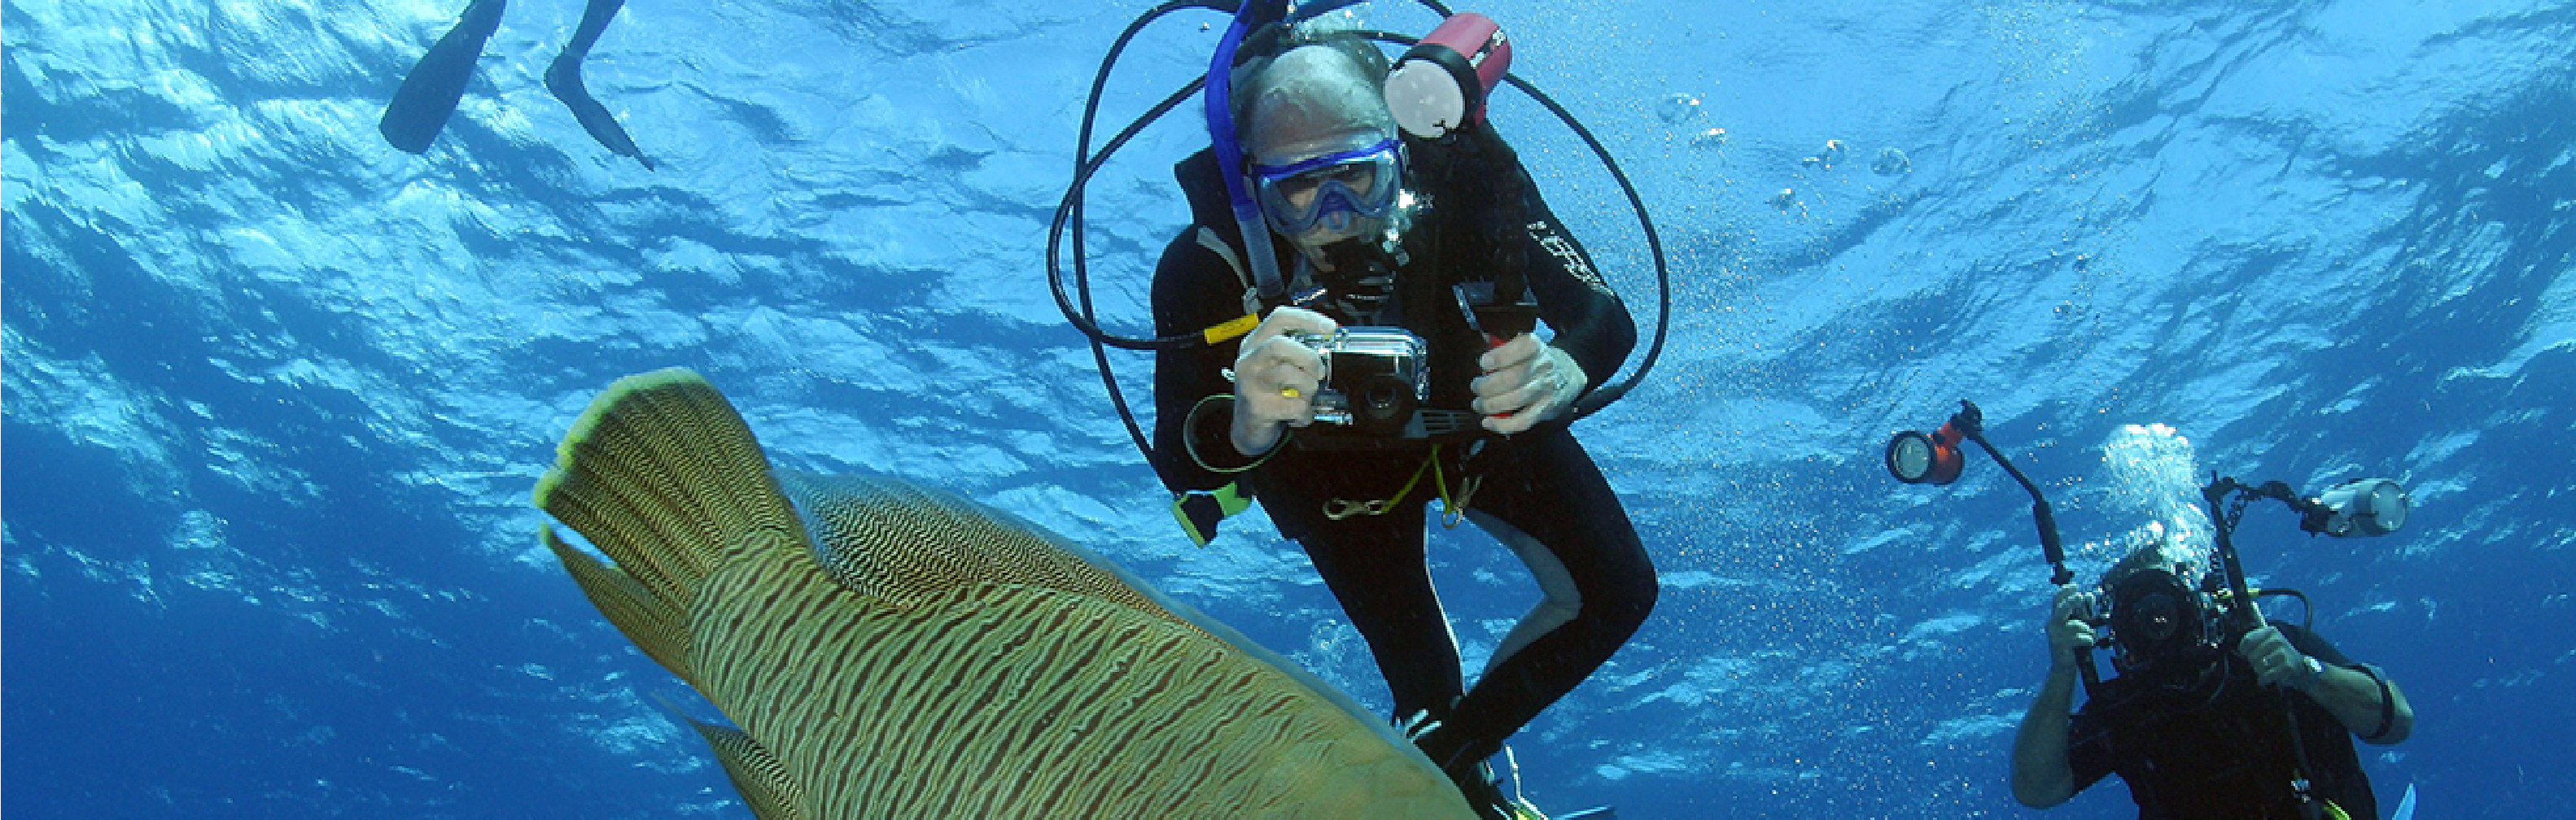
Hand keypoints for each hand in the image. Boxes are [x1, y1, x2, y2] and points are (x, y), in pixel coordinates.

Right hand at [1229, 307, 1336, 452]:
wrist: (1248, 428)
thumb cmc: (1267, 392)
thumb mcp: (1274, 365)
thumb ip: (1295, 350)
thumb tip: (1327, 340)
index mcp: (1254, 343)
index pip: (1279, 318)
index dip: (1307, 319)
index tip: (1329, 327)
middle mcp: (1249, 360)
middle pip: (1280, 344)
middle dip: (1308, 357)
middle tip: (1319, 372)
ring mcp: (1251, 384)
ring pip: (1290, 375)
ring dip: (1309, 388)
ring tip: (1306, 396)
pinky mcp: (1259, 407)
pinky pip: (1296, 405)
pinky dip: (1306, 412)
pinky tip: (1299, 414)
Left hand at [1470, 334, 1584, 433]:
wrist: (1568, 374)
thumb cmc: (1537, 360)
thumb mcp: (1525, 345)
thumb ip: (1503, 347)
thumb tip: (1483, 348)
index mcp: (1536, 347)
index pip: (1522, 348)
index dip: (1500, 357)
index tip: (1484, 362)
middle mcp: (1543, 368)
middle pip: (1513, 378)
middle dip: (1488, 385)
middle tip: (1476, 387)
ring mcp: (1545, 391)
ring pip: (1516, 400)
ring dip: (1491, 405)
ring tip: (1479, 404)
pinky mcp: (1545, 411)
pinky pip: (1522, 421)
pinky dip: (1502, 425)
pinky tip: (1489, 422)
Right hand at [2044, 585, 2097, 668]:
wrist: (2065, 667)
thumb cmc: (2073, 645)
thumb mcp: (2079, 626)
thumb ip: (2083, 612)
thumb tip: (2089, 595)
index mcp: (2056, 618)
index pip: (2057, 600)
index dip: (2064, 592)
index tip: (2074, 586)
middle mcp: (2053, 625)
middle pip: (2060, 608)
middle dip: (2071, 601)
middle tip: (2080, 596)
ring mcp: (2055, 635)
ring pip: (2076, 625)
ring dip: (2088, 630)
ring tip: (2091, 636)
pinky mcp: (2061, 645)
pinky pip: (2080, 638)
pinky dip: (2089, 640)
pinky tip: (2089, 643)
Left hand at [2237, 624, 2324, 689]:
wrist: (2300, 668)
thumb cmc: (2277, 656)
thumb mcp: (2266, 644)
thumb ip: (2253, 642)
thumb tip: (2238, 650)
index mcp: (2270, 631)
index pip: (2248, 640)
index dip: (2244, 650)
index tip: (2245, 654)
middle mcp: (2278, 639)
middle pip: (2252, 655)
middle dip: (2253, 663)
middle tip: (2261, 664)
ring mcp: (2284, 653)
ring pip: (2259, 665)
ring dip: (2259, 671)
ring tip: (2266, 670)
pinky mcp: (2288, 666)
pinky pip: (2267, 675)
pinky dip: (2264, 679)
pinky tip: (2266, 678)